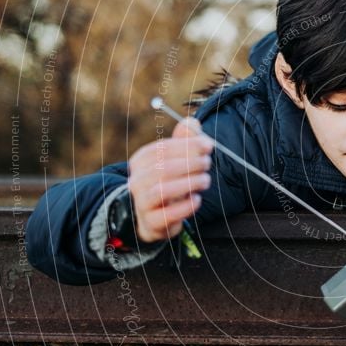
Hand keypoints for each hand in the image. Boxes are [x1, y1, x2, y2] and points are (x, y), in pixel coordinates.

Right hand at [128, 116, 213, 242]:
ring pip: (162, 190)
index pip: (161, 149)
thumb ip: (184, 140)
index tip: (208, 146)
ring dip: (189, 183)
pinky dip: (185, 206)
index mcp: (141, 161)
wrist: (152, 216)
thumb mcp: (175, 160)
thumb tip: (192, 122)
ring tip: (205, 180)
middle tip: (208, 163)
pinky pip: (167, 215)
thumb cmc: (167, 182)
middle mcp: (137, 181)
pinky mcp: (151, 223)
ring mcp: (142, 203)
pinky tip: (197, 199)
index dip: (187, 145)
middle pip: (163, 168)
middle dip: (190, 164)